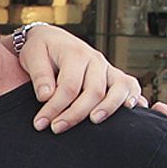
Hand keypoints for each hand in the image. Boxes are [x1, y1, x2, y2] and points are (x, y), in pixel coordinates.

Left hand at [19, 27, 143, 132]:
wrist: (53, 39)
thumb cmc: (41, 50)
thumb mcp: (33, 56)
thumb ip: (40, 76)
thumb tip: (45, 96)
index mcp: (75, 54)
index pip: (69, 86)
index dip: (55, 107)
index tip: (40, 123)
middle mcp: (96, 60)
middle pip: (93, 91)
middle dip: (75, 114)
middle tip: (57, 129)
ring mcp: (108, 68)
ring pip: (117, 89)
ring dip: (108, 108)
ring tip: (94, 122)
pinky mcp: (114, 76)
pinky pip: (130, 86)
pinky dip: (134, 98)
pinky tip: (129, 111)